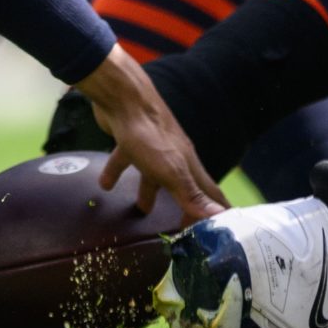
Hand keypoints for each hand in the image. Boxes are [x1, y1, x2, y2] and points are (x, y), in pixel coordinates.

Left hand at [71, 47, 226, 220]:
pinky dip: (115, 173)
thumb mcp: (172, 171)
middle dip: (182, 207)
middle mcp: (174, 156)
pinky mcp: (130, 140)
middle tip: (179, 229)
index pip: (209, 193)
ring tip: (141, 212)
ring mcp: (152, 147)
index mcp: (188, 165)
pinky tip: (105, 185)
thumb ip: (191, 194)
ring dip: (149, 194)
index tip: (222, 230)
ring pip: (153, 176)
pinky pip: (125, 160)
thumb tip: (219, 217)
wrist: (122, 97)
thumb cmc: (149, 134)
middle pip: (182, 187)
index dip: (217, 212)